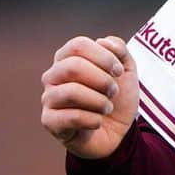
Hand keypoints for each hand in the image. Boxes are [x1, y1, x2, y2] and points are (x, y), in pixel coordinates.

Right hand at [41, 35, 137, 158]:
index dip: (104, 57)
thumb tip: (102, 41)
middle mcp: (53, 75)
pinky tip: (98, 122)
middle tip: (113, 92)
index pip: (78, 45)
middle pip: (73, 66)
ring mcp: (49, 98)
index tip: (119, 72)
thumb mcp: (126, 70)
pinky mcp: (49, 121)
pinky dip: (93, 120)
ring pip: (71, 92)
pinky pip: (70, 117)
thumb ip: (119, 49)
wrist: (117, 132)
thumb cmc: (116, 98)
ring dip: (99, 101)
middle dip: (102, 80)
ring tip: (107, 108)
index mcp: (68, 58)